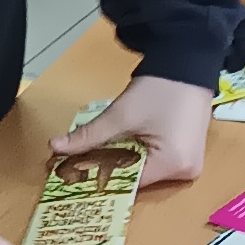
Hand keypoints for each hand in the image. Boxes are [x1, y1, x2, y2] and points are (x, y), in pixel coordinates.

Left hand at [61, 75, 211, 189]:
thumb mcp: (121, 115)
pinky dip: (136, 154)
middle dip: (108, 167)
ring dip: (121, 160)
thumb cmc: (159, 88)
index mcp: (173, 165)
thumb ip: (89, 136)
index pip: (127, 183)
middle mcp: (185, 172)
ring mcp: (189, 164)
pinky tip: (120, 144)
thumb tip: (55, 147)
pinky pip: (156, 161)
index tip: (72, 172)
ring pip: (144, 170)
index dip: (98, 175)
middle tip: (79, 159)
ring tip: (97, 150)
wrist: (188, 62)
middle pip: (136, 178)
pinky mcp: (187, 153)